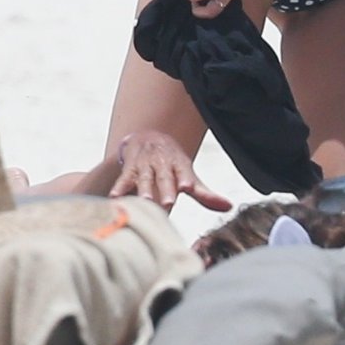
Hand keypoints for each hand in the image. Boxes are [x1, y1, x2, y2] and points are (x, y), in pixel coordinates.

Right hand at [109, 131, 231, 213]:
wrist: (147, 137)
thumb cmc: (173, 164)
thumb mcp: (188, 174)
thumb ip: (205, 194)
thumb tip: (229, 207)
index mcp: (179, 164)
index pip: (183, 171)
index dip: (185, 178)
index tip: (187, 187)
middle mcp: (162, 163)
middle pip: (164, 177)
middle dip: (166, 189)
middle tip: (168, 202)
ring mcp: (145, 165)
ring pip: (144, 178)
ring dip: (143, 189)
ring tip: (144, 201)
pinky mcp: (129, 169)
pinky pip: (124, 179)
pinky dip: (119, 187)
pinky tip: (115, 197)